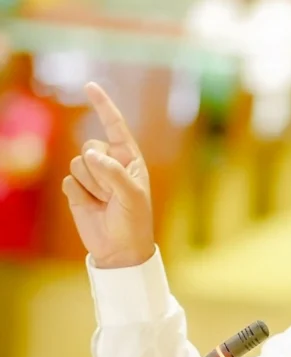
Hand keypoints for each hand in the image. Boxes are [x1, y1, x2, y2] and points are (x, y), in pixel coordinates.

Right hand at [62, 82, 154, 268]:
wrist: (120, 248)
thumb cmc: (135, 220)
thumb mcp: (133, 196)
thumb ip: (115, 173)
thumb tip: (91, 155)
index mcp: (129, 158)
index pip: (114, 126)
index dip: (102, 106)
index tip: (89, 86)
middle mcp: (109, 162)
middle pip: (90, 147)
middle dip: (100, 172)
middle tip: (113, 194)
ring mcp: (91, 175)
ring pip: (77, 164)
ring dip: (91, 186)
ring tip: (105, 202)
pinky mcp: (75, 189)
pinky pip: (68, 182)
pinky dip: (79, 195)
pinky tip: (92, 207)